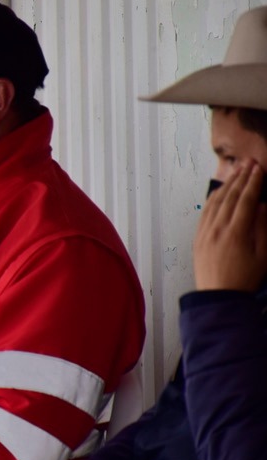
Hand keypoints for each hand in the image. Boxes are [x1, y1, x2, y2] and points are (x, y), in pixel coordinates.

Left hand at [194, 161, 266, 290]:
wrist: (218, 296)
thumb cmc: (244, 279)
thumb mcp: (263, 256)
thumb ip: (263, 228)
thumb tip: (262, 206)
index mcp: (236, 232)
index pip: (246, 200)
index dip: (254, 182)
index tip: (259, 168)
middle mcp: (218, 228)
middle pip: (230, 196)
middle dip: (241, 177)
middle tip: (250, 163)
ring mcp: (205, 231)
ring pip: (216, 201)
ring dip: (227, 184)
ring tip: (237, 171)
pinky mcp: (198, 236)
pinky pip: (205, 211)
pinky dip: (213, 197)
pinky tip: (220, 190)